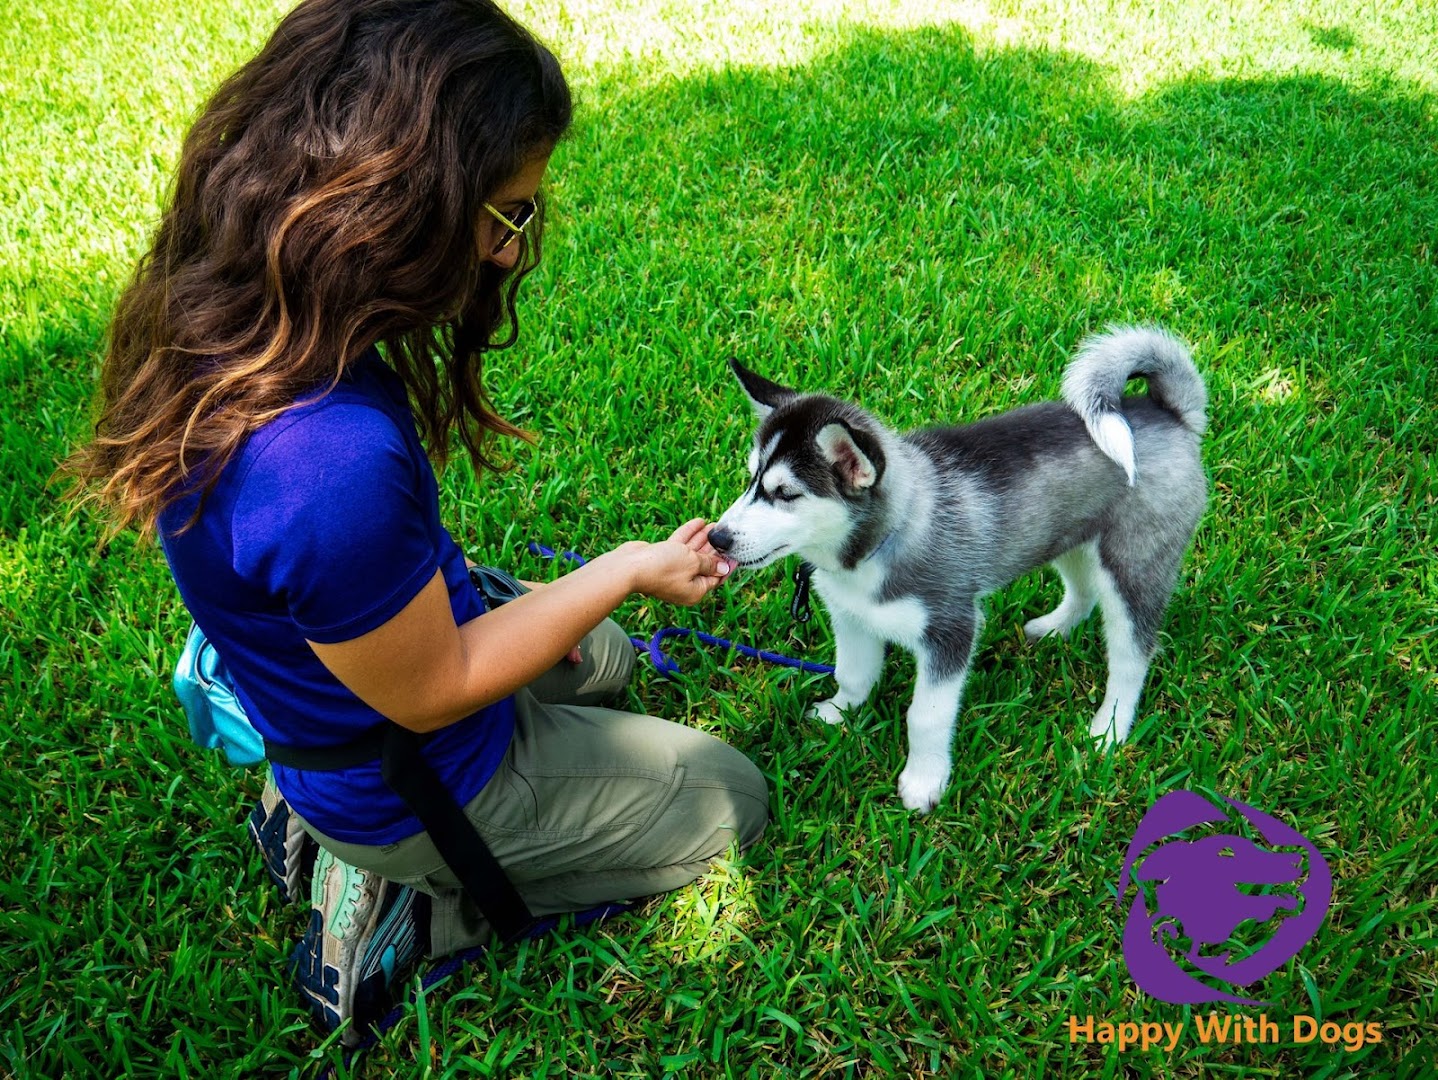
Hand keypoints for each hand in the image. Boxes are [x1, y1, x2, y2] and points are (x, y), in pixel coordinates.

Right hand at [618, 518, 732, 604]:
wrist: (630, 566)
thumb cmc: (662, 568)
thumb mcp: (693, 563)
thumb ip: (710, 563)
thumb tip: (724, 568)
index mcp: (695, 591)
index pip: (716, 578)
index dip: (727, 564)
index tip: (737, 553)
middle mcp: (685, 583)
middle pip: (705, 564)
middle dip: (715, 548)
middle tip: (727, 535)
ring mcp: (673, 571)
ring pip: (692, 553)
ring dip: (703, 539)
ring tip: (715, 524)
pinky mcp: (662, 558)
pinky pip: (680, 546)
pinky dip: (689, 535)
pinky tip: (699, 522)